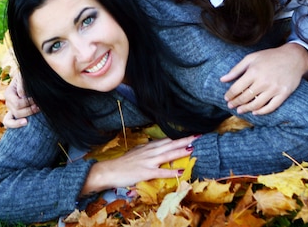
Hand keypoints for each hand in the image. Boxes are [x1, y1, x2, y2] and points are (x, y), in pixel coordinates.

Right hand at [3, 72, 38, 127]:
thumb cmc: (29, 79)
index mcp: (9, 94)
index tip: (36, 99)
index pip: (17, 103)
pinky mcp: (15, 115)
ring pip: (13, 119)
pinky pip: (9, 123)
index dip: (28, 102)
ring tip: (37, 110)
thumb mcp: (24, 77)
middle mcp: (8, 103)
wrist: (33, 81)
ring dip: (27, 115)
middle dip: (30, 109)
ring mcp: (11, 110)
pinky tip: (26, 122)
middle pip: (17, 112)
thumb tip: (22, 95)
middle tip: (39, 106)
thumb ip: (22, 83)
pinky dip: (16, 124)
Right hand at [81, 135, 197, 194]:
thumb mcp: (136, 153)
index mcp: (148, 147)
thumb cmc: (122, 164)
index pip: (166, 140)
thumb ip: (147, 151)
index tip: (190, 135)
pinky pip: (161, 172)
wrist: (110, 170)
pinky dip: (171, 172)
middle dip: (184, 140)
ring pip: (167, 155)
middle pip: (170, 144)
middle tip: (197, 136)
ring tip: (192, 148)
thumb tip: (156, 149)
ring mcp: (148, 162)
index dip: (178, 138)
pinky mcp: (145, 172)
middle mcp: (150, 152)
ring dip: (180, 151)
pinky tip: (180, 172)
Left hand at [222, 44, 307, 114]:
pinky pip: (271, 107)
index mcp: (253, 72)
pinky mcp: (283, 94)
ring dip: (246, 109)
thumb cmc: (270, 56)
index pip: (237, 88)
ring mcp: (274, 89)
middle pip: (245, 98)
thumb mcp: (251, 58)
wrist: (294, 57)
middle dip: (236, 103)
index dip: (230, 95)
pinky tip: (255, 112)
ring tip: (240, 111)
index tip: (226, 98)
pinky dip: (262, 112)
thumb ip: (236, 69)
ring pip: (256, 104)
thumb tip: (222, 80)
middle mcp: (263, 81)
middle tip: (230, 106)